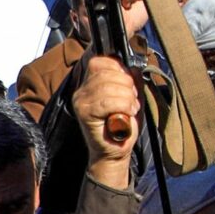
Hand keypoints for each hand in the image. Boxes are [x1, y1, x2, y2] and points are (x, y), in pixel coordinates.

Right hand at [74, 55, 140, 186]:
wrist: (115, 152)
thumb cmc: (123, 125)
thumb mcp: (130, 97)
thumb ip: (131, 79)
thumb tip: (133, 66)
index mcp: (90, 83)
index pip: (102, 61)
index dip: (120, 69)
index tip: (129, 86)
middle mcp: (81, 90)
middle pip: (107, 72)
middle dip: (127, 85)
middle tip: (132, 101)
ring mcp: (81, 101)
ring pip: (109, 86)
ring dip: (127, 98)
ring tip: (130, 109)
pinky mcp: (85, 113)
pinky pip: (107, 101)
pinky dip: (122, 106)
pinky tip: (126, 115)